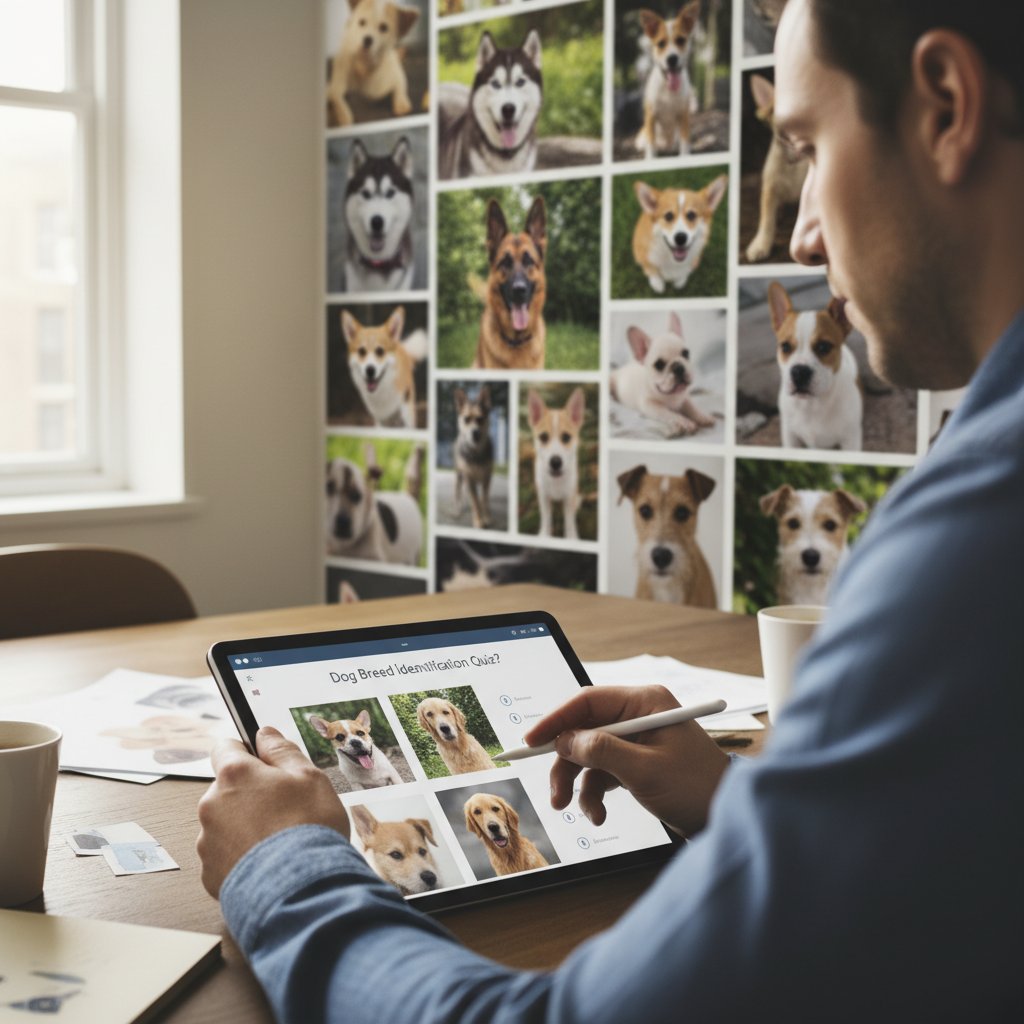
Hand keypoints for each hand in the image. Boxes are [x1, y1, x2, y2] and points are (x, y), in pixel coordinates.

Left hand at [196, 726, 349, 898]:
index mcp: (234, 775)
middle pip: (227, 788)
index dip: (246, 751)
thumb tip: (264, 734)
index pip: (225, 746)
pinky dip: (242, 857)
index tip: (263, 760)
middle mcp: (211, 805)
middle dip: (250, 794)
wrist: (302, 891)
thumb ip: (282, 749)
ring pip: (225, 823)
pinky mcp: (210, 875)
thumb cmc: (308, 829)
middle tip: (284, 808)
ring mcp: (207, 842)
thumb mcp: (309, 776)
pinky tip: (269, 863)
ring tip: (279, 841)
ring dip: (245, 826)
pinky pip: (225, 856)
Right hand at [522, 685, 728, 837]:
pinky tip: (600, 814)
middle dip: (567, 765)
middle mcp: (638, 716)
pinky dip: (596, 794)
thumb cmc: (698, 788)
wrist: (729, 819)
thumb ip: (601, 750)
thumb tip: (564, 740)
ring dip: (580, 785)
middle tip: (555, 795)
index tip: (531, 742)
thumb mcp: (644, 770)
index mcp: (644, 703)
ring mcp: (638, 741)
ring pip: (589, 755)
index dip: (556, 720)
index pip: (587, 702)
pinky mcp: (637, 763)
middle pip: (584, 731)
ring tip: (585, 813)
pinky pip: (603, 773)